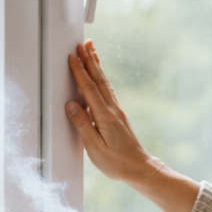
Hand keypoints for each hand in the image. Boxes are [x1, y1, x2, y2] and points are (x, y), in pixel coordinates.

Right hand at [66, 41, 151, 181]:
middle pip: (99, 80)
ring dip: (96, 65)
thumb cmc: (117, 162)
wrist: (139, 168)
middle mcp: (112, 110)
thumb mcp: (95, 148)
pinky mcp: (118, 115)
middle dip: (89, 60)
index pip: (89, 89)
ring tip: (91, 50)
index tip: (72, 56)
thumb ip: (82, 125)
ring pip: (104, 83)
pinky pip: (107, 90)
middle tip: (83, 43)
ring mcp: (117, 111)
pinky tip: (99, 74)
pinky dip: (101, 78)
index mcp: (105, 116)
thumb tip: (71, 105)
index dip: (80, 71)